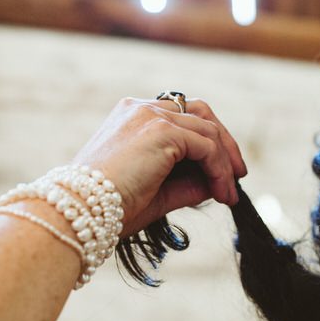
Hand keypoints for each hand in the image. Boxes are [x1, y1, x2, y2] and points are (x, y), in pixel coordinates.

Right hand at [71, 97, 247, 236]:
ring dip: (225, 163)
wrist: (80, 211)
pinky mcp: (161, 130)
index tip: (223, 174)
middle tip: (238, 175)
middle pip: (201, 113)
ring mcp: (151, 116)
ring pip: (208, 131)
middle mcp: (141, 108)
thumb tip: (217, 182)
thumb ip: (187, 183)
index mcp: (133, 116)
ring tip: (231, 193)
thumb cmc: (109, 208)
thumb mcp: (157, 193)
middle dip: (225, 144)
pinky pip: (206, 147)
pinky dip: (220, 170)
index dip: (209, 141)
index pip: (183, 117)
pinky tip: (222, 193)